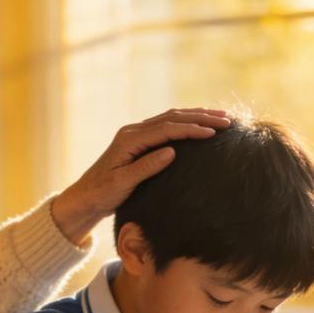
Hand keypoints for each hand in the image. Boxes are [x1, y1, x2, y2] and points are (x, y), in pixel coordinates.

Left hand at [50, 108, 230, 243]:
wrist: (85, 197)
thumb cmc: (102, 193)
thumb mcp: (123, 183)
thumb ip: (146, 167)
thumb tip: (172, 151)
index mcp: (130, 139)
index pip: (167, 128)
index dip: (192, 129)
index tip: (215, 132)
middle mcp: (133, 131)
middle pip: (172, 117)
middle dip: (201, 117)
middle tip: (227, 121)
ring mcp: (136, 134)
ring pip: (171, 117)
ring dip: (196, 116)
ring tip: (220, 117)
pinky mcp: (139, 141)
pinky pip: (167, 125)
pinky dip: (186, 122)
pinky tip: (200, 124)